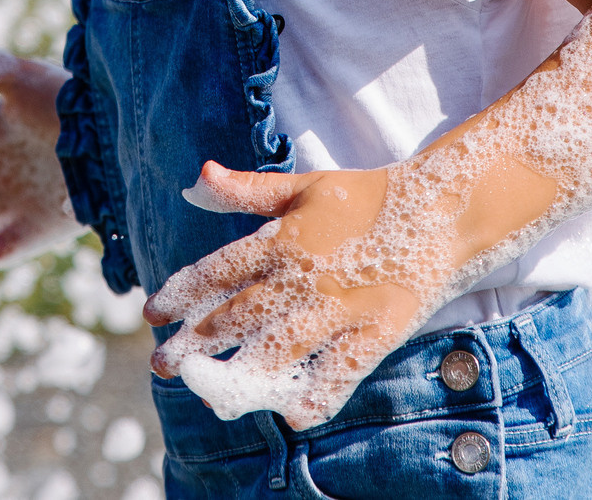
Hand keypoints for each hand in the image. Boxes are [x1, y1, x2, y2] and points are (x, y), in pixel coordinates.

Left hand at [144, 160, 447, 428]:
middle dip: (195, 345)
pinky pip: (340, 374)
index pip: (218, 271)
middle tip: (163, 364)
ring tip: (210, 395)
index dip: (181, 295)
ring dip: (241, 377)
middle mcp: (305, 276)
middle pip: (238, 318)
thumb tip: (197, 176)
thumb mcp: (303, 185)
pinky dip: (316, 396)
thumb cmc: (365, 196)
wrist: (439, 210)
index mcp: (283, 237)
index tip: (152, 315)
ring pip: (280, 351)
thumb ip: (247, 189)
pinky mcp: (376, 333)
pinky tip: (290, 415)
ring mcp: (340, 308)